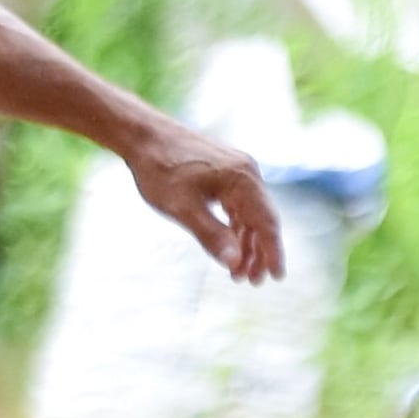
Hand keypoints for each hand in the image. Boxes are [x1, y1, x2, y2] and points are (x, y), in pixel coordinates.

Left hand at [127, 119, 286, 283]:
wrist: (142, 135)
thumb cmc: (160, 169)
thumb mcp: (182, 207)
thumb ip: (211, 235)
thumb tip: (235, 263)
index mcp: (242, 179)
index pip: (266, 222)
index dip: (272, 252)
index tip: (276, 278)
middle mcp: (247, 172)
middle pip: (262, 219)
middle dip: (259, 253)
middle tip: (252, 282)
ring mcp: (237, 170)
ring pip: (250, 214)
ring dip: (246, 243)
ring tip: (238, 273)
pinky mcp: (225, 172)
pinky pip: (238, 205)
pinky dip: (236, 227)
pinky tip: (230, 246)